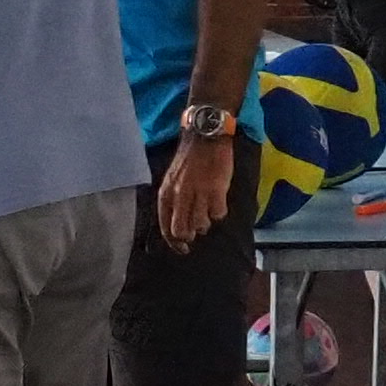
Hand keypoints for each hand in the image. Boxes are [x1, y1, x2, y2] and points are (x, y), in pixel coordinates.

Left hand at [158, 132, 236, 250]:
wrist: (205, 136)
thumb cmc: (190, 159)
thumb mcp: (173, 180)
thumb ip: (174, 201)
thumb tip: (179, 224)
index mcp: (166, 193)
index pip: (166, 227)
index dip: (174, 242)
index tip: (183, 248)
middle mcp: (180, 195)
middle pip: (182, 230)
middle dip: (190, 235)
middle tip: (197, 230)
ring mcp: (198, 193)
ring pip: (201, 225)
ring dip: (206, 221)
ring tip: (209, 208)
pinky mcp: (216, 190)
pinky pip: (218, 214)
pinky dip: (219, 212)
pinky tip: (219, 201)